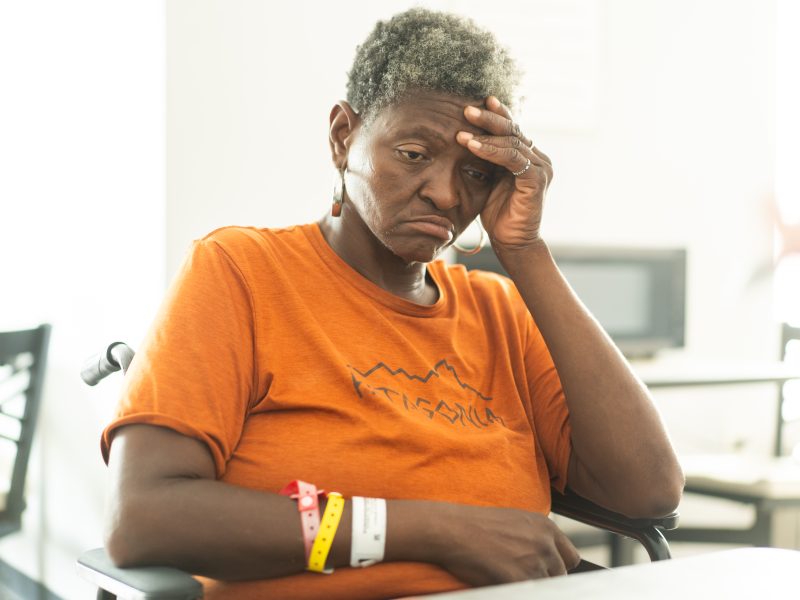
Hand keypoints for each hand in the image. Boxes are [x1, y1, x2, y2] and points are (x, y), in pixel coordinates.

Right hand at [433, 503, 579, 586]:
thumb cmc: (477, 525)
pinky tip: (502, 581)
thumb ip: (537, 537)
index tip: (545, 571)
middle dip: (544, 578)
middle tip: (519, 574)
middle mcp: (545, 544)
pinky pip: (531, 594)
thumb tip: (547, 558)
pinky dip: (517, 590)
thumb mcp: (515, 521)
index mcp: (546, 527)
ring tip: (507, 575)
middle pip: (560, 576)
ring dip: (531, 586)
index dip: (557, 567)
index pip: (570, 558)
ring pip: (546, 588)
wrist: (452, 530)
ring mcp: (534, 563)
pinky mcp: (520, 580)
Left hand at [456, 96, 552, 251]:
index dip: (497, 114)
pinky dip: (491, 151)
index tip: (479, 100)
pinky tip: (473, 146)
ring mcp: (540, 168)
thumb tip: (466, 137)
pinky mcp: (537, 180)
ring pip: (511, 142)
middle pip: (513, 130)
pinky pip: (512, 159)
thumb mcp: (488, 180)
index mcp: (528, 156)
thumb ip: (486, 159)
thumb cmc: (498, 214)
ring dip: (484, 135)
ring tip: (461, 131)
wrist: (512, 243)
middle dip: (489, 118)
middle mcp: (538, 158)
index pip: (512, 129)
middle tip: (466, 108)